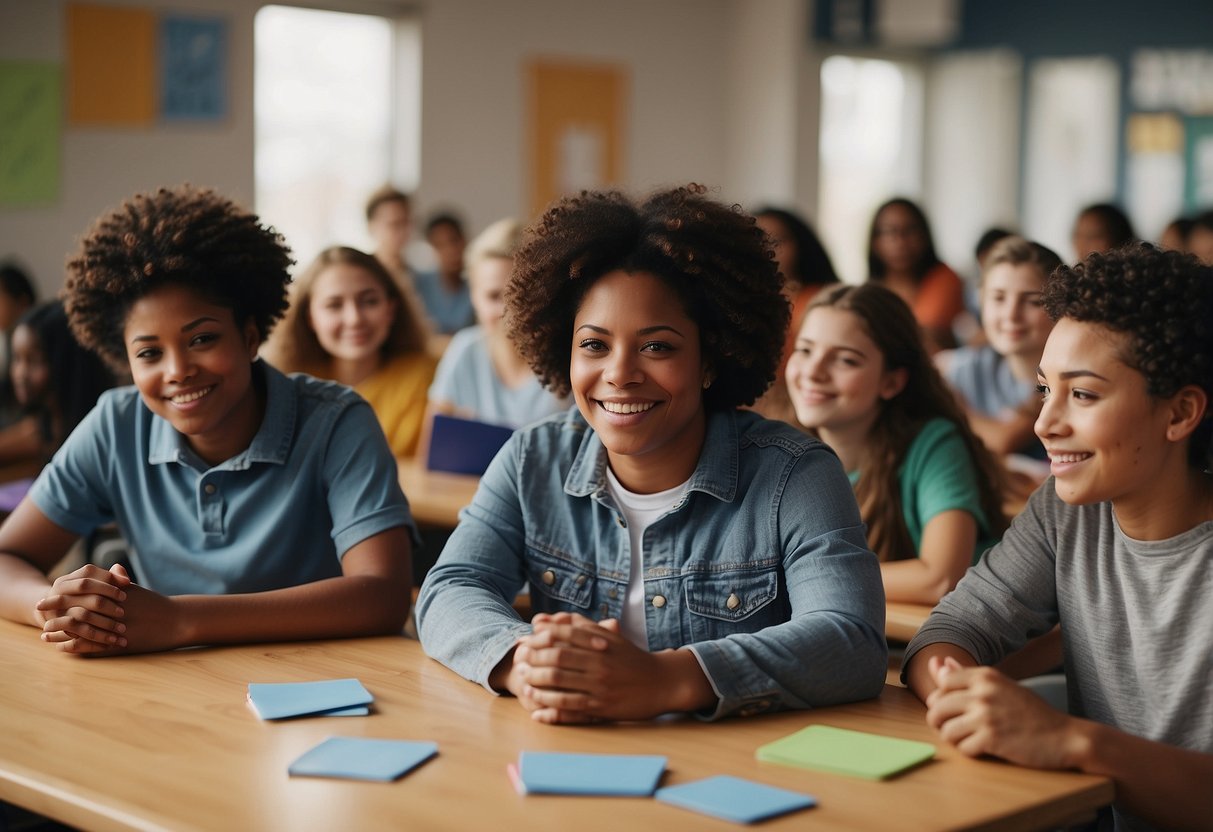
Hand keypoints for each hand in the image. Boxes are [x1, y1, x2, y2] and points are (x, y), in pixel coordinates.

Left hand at [40, 566, 185, 655]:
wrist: (178, 621)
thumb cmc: (159, 605)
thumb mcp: (139, 591)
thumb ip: (122, 581)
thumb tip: (114, 568)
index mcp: (114, 597)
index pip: (80, 594)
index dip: (60, 597)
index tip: (44, 597)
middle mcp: (111, 612)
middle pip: (75, 611)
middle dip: (54, 613)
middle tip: (38, 613)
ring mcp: (113, 629)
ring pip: (79, 630)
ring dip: (59, 632)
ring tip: (44, 634)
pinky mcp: (118, 645)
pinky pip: (90, 647)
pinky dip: (74, 647)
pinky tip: (62, 648)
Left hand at [518, 612, 708, 723]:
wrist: (662, 682)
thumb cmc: (630, 657)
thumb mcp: (610, 636)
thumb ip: (580, 626)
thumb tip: (546, 620)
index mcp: (600, 642)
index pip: (562, 634)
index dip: (539, 637)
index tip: (524, 641)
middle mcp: (599, 662)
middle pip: (557, 658)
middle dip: (533, 660)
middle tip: (519, 663)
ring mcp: (600, 685)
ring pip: (560, 684)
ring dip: (537, 685)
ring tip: (524, 684)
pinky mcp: (603, 707)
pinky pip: (572, 708)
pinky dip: (552, 711)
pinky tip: (537, 713)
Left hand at [925, 656, 1077, 768]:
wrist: (1065, 736)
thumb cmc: (1031, 711)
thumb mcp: (1001, 686)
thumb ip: (966, 675)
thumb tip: (938, 662)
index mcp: (985, 676)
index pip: (942, 682)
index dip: (944, 698)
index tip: (955, 708)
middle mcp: (983, 692)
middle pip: (937, 707)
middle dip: (942, 721)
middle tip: (959, 728)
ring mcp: (986, 715)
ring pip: (945, 730)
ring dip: (955, 739)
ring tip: (971, 739)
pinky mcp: (991, 739)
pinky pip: (962, 748)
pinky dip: (970, 752)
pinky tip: (984, 749)